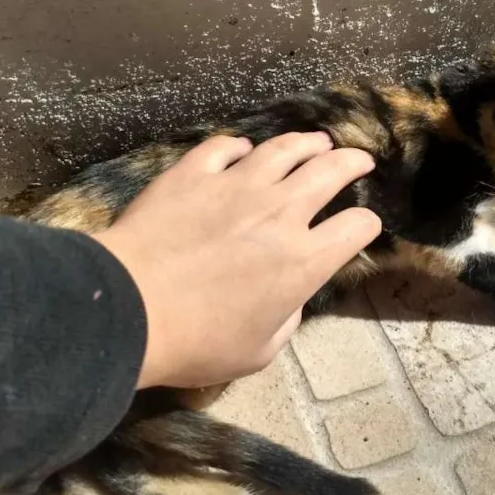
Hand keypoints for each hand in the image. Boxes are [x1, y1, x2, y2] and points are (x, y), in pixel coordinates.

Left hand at [93, 132, 380, 388]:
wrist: (129, 308)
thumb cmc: (195, 343)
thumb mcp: (258, 352)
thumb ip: (285, 321)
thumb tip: (288, 299)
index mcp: (302, 261)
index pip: (355, 228)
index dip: (366, 225)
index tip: (363, 226)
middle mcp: (279, 213)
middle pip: (330, 172)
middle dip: (352, 163)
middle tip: (359, 159)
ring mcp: (235, 186)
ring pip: (283, 150)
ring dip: (307, 143)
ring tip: (316, 141)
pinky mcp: (193, 174)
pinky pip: (225, 148)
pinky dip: (240, 147)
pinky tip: (243, 149)